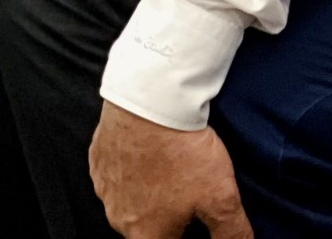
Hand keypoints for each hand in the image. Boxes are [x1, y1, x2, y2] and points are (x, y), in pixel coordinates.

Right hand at [88, 101, 252, 238]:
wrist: (151, 105)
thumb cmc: (183, 153)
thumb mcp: (221, 197)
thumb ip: (231, 230)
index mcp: (146, 234)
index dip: (187, 236)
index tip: (197, 225)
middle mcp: (119, 218)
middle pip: (148, 228)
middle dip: (171, 217)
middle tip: (193, 193)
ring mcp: (106, 189)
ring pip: (131, 200)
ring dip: (152, 192)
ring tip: (178, 168)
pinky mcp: (100, 162)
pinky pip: (118, 173)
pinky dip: (136, 168)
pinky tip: (156, 152)